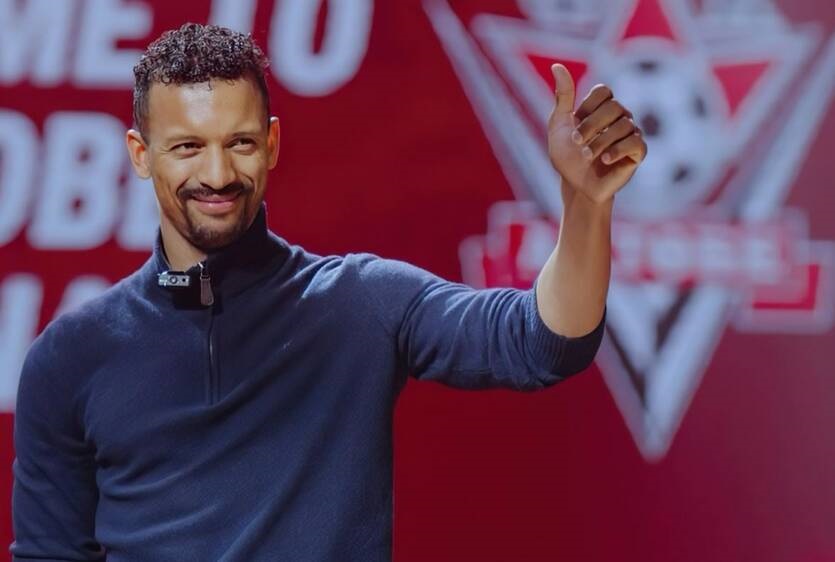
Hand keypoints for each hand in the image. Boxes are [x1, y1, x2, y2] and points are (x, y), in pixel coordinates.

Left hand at [547, 64, 646, 205]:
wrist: (576, 186)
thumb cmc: (567, 157)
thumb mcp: (559, 125)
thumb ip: (563, 96)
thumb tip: (557, 66)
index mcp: (602, 108)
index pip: (604, 91)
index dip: (588, 106)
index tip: (575, 123)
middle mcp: (619, 117)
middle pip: (614, 106)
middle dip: (591, 125)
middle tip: (577, 142)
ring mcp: (631, 134)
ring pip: (624, 125)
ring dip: (600, 142)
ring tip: (587, 156)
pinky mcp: (638, 153)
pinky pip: (635, 142)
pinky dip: (617, 150)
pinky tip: (604, 159)